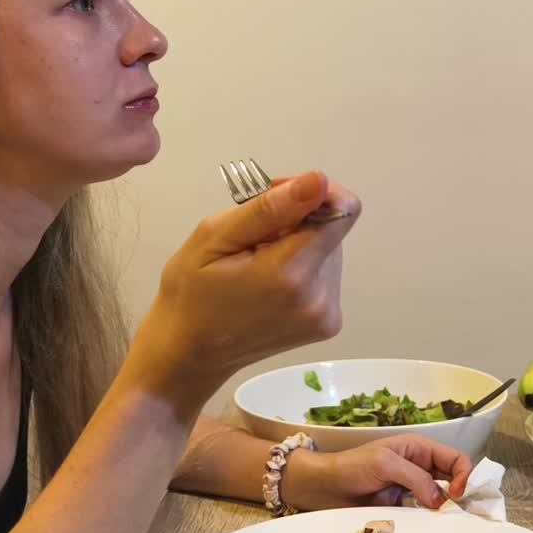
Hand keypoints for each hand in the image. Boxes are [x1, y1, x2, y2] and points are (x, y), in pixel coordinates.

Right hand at [124, 171, 360, 404]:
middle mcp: (318, 297)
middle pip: (333, 229)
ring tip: (257, 263)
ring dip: (299, 245)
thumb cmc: (190, 292)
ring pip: (329, 250)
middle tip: (253, 237)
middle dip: (298, 222)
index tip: (277, 198)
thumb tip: (317, 181)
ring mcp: (326, 315)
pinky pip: (326, 274)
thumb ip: (269, 208)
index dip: (313, 193)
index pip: (341, 210)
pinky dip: (302, 267)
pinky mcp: (328, 324)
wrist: (190, 351)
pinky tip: (270, 283)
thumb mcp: (214, 237)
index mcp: (290, 273)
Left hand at [288, 435, 474, 510]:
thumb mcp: (385, 464)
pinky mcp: (404, 508)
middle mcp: (421, 468)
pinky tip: (434, 529)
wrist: (324, 487)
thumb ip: (416, 478)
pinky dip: (432, 521)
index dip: (464, 474)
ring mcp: (413, 490)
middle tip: (463, 514)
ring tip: (452, 524)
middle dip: (462, 495)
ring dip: (448, 511)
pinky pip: (425, 514)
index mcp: (420, 449)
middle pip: (453, 480)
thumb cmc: (353, 466)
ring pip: (441, 500)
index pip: (455, 458)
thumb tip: (441, 501)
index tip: (459, 495)